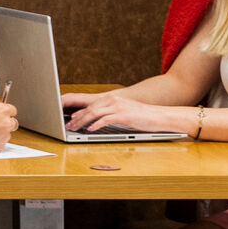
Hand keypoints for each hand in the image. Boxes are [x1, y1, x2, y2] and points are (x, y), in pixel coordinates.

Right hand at [0, 98, 21, 149]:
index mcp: (2, 110)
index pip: (13, 110)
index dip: (6, 112)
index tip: (3, 115)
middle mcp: (6, 122)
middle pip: (13, 123)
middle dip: (6, 123)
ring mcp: (4, 135)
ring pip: (7, 134)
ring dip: (0, 134)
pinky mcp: (0, 146)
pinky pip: (0, 143)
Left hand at [69, 96, 188, 136]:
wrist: (159, 115)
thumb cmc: (142, 116)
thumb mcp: (124, 112)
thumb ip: (110, 113)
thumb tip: (97, 121)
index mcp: (112, 98)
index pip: (91, 104)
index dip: (79, 112)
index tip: (70, 119)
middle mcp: (114, 100)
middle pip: (90, 108)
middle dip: (77, 118)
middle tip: (68, 126)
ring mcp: (118, 107)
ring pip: (94, 113)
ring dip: (82, 122)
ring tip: (74, 128)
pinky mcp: (123, 115)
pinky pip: (105, 119)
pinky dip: (95, 125)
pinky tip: (89, 130)